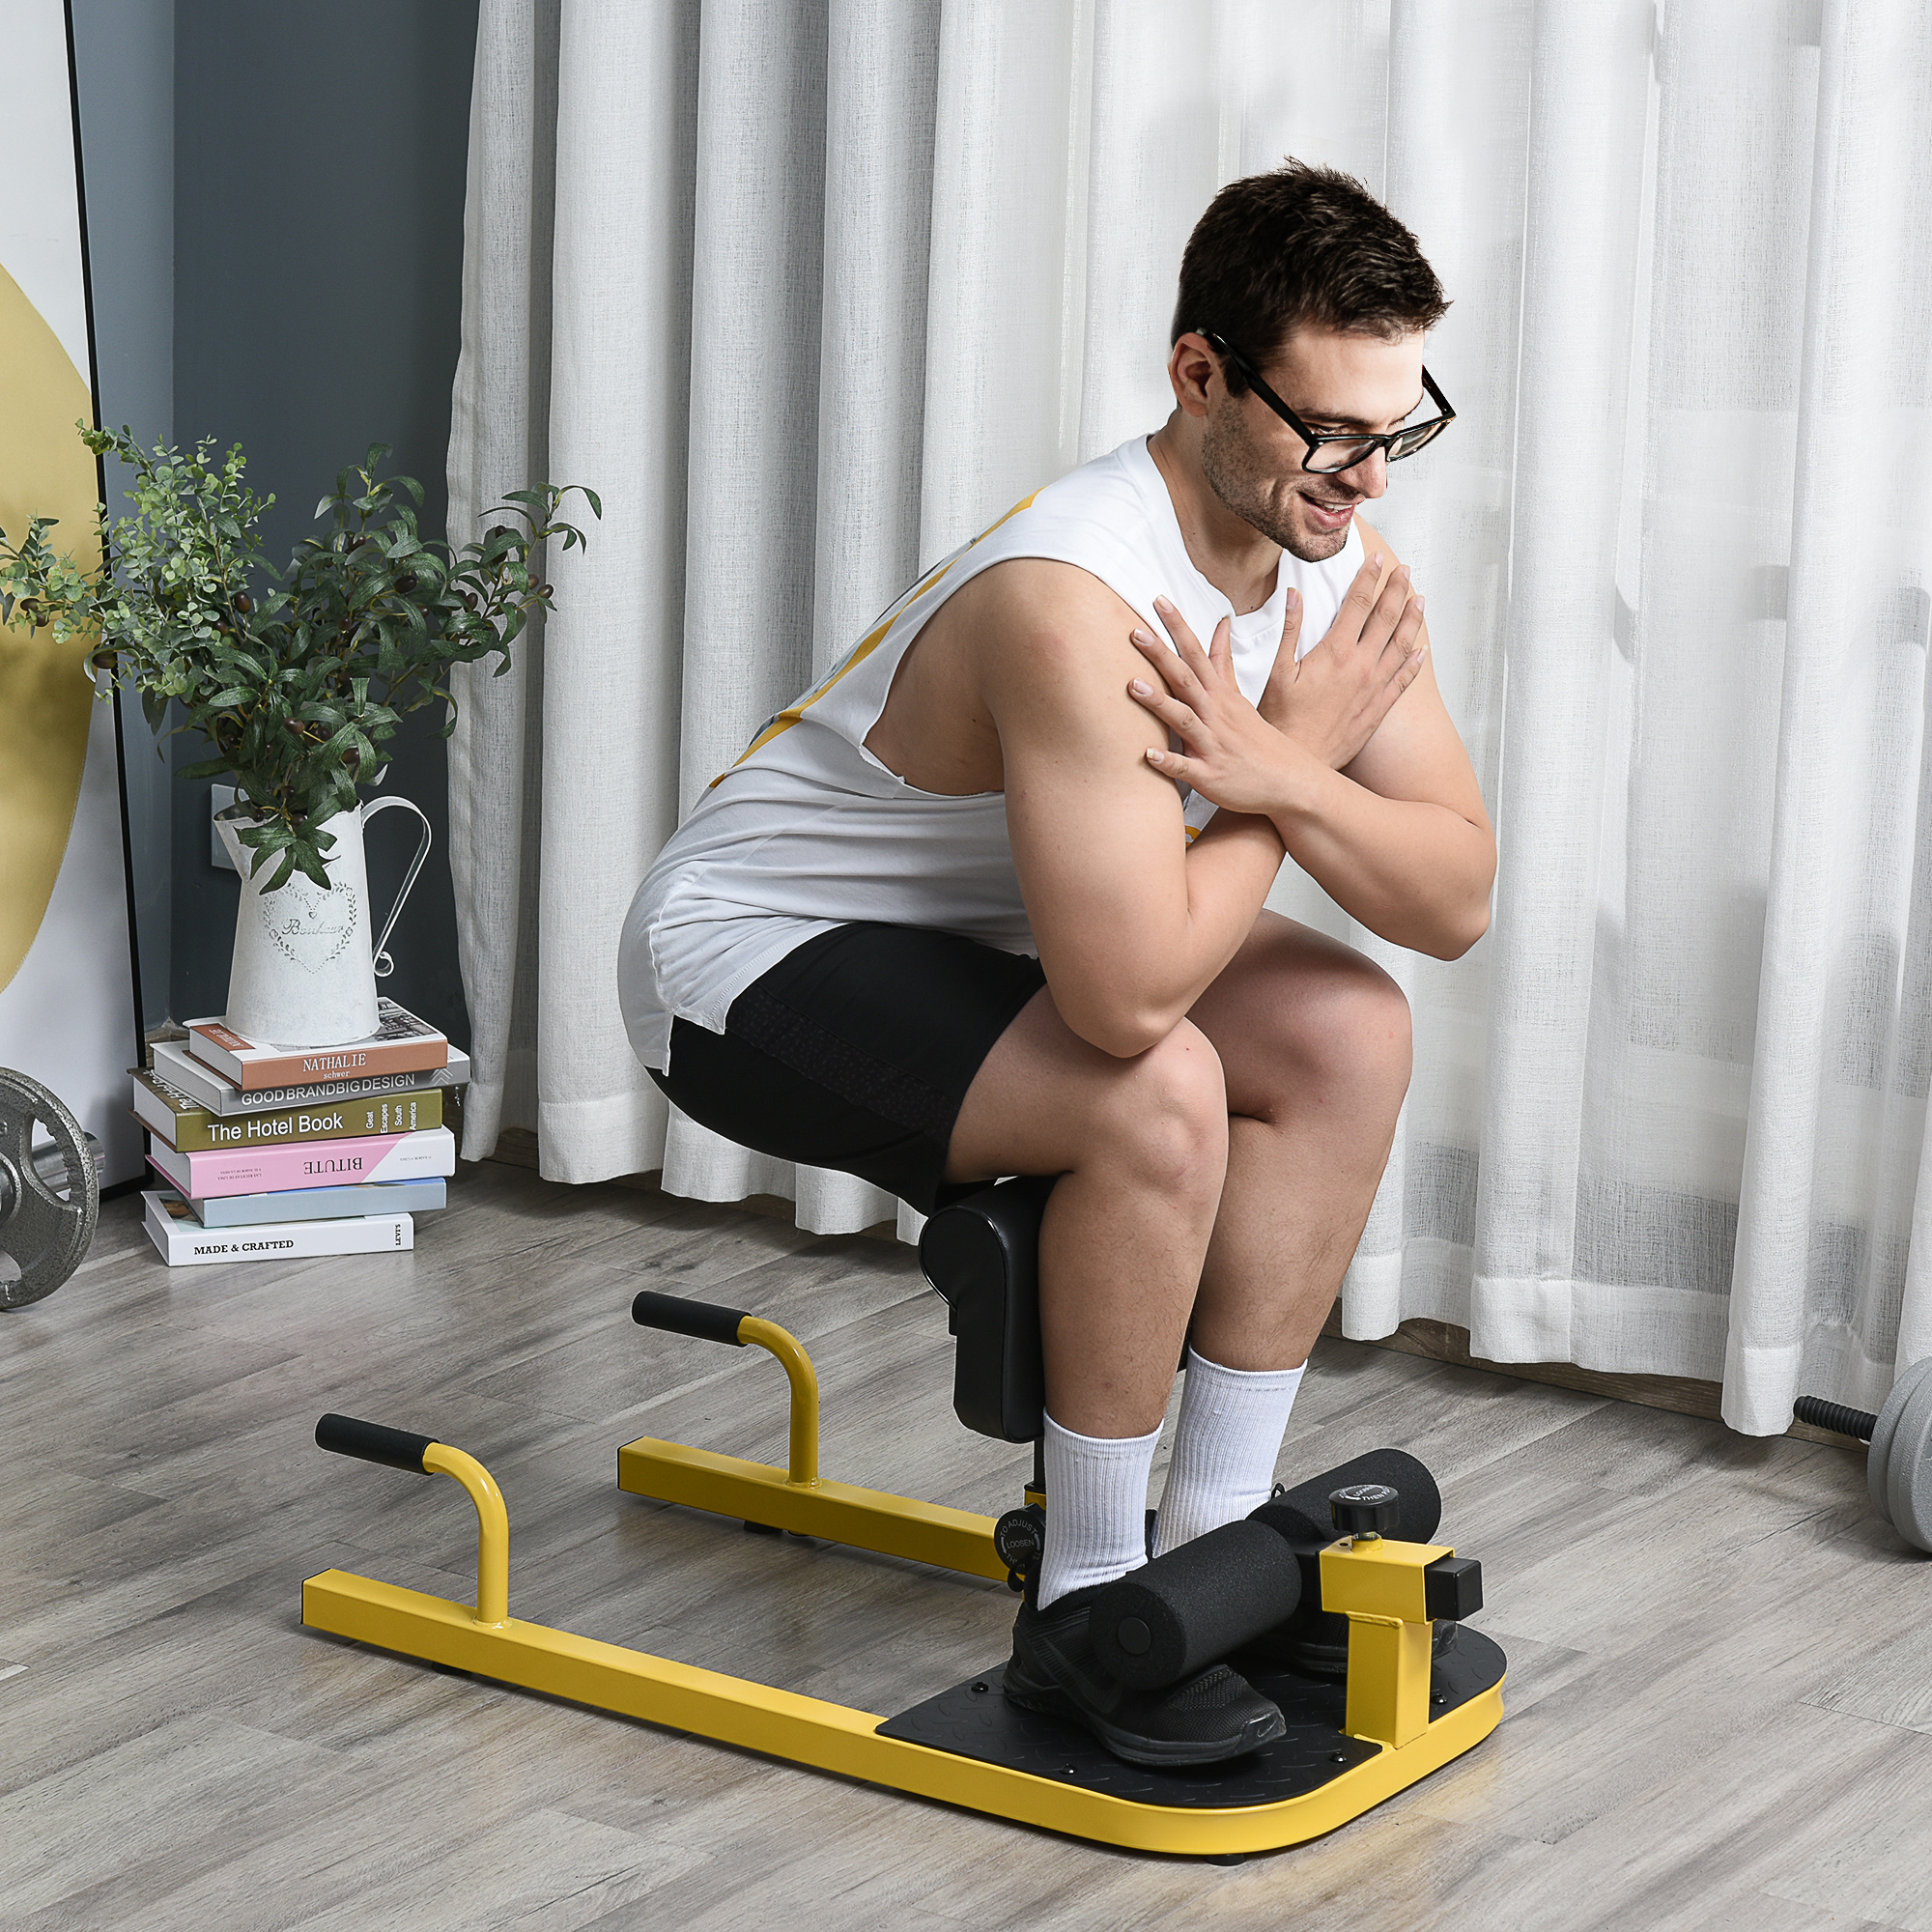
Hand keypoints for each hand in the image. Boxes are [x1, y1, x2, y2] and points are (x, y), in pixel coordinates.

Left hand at [1127, 597, 1296, 817]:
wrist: (1289, 782)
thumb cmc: (1257, 740)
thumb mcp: (1239, 696)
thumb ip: (1224, 661)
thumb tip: (1221, 623)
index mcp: (1220, 696)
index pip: (1197, 653)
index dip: (1178, 627)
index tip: (1159, 600)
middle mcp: (1215, 715)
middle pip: (1186, 678)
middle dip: (1161, 655)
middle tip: (1136, 632)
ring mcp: (1212, 745)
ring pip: (1183, 720)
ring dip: (1159, 702)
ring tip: (1132, 685)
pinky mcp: (1209, 775)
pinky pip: (1186, 768)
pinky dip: (1167, 762)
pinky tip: (1147, 755)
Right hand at [1260, 552, 1426, 769]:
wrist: (1300, 761)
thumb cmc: (1283, 720)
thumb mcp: (1277, 671)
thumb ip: (1289, 630)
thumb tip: (1296, 596)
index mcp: (1335, 652)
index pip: (1358, 603)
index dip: (1369, 577)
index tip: (1377, 559)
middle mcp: (1361, 666)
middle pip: (1386, 617)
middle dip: (1397, 589)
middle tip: (1404, 570)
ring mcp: (1374, 687)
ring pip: (1401, 644)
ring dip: (1412, 619)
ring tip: (1420, 599)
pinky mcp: (1379, 708)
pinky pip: (1404, 679)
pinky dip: (1415, 661)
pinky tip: (1422, 649)